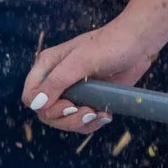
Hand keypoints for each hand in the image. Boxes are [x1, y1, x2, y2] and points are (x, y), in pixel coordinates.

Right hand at [21, 21, 161, 131]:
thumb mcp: (80, 61)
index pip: (30, 96)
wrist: (138, 44)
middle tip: (87, 111)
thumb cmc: (108, 45)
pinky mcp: (88, 100)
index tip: (68, 104)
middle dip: (65, 119)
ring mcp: (72, 92)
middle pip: (45, 113)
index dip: (44, 106)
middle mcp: (56, 80)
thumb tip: (35, 104)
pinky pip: (81, 121)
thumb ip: (57, 81)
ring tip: (98, 114)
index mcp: (47, 66)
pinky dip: (91, 123)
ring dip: (79, 123)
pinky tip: (105, 115)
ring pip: (63, 121)